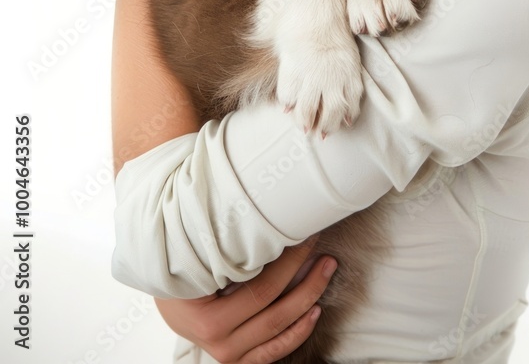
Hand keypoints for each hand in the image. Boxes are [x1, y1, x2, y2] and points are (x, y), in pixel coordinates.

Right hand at [154, 235, 337, 362]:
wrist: (165, 300)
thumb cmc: (178, 271)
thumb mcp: (195, 258)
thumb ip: (227, 248)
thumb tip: (265, 216)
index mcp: (208, 320)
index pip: (261, 287)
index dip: (289, 261)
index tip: (306, 235)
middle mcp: (218, 343)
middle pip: (274, 310)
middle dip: (307, 281)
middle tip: (325, 255)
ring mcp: (228, 355)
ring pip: (278, 332)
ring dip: (308, 302)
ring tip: (326, 274)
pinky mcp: (237, 361)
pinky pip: (273, 353)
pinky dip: (297, 333)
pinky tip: (313, 312)